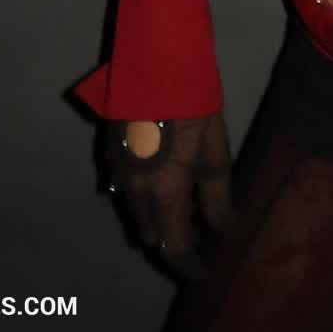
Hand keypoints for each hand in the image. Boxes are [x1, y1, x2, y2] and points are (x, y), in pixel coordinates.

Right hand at [103, 110, 235, 282]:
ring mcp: (117, 171)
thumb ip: (216, 191)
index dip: (189, 265)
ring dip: (157, 218)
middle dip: (173, 240)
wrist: (154, 58)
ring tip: (187, 206)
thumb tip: (223, 227)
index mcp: (163, 190)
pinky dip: (144, 195)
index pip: (174, 245)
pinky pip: (125, 189)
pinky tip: (164, 180)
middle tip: (201, 233)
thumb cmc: (192, 99)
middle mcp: (133, 189)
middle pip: (150, 233)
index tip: (203, 273)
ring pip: (135, 212)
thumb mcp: (214, 144)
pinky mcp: (109, 152)